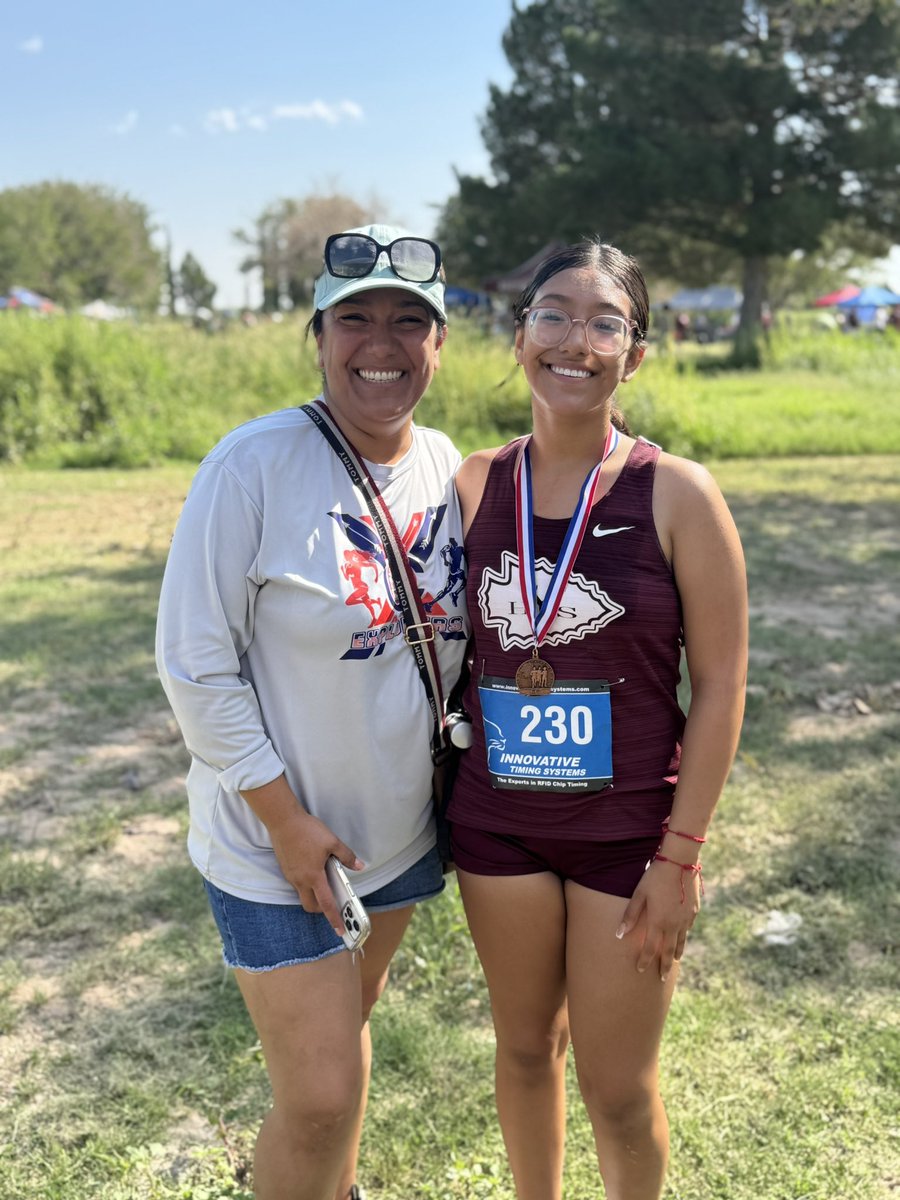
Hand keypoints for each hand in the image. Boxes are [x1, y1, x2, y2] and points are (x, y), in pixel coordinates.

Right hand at [240, 775, 364, 934]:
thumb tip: (359, 866)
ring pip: (302, 894)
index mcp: (314, 876)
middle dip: (321, 910)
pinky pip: (297, 883)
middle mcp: (300, 880)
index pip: (326, 904)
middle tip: (333, 904)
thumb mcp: (332, 841)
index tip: (340, 930)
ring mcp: (291, 876)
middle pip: (310, 905)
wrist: (283, 820)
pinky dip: (306, 883)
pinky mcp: (286, 869)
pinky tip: (313, 870)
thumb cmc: (308, 830)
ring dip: (313, 895)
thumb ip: (346, 856)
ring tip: (325, 883)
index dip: (334, 918)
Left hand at [614, 859, 700, 980]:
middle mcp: (674, 924)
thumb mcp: (639, 893)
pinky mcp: (694, 910)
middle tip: (661, 978)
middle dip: (664, 966)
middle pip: (668, 950)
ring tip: (673, 961)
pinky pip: (688, 928)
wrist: (680, 862)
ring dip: (676, 953)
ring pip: (681, 941)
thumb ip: (630, 915)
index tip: (640, 970)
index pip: (650, 948)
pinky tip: (681, 936)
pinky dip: (683, 935)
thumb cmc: (655, 876)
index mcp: (658, 921)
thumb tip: (619, 934)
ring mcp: (686, 918)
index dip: (645, 960)